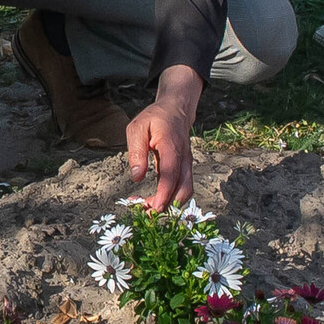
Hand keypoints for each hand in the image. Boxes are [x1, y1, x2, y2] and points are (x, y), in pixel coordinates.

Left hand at [120, 69, 202, 209]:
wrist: (176, 110)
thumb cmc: (154, 118)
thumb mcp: (137, 128)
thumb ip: (136, 151)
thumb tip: (136, 176)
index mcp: (171, 146)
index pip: (170, 174)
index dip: (164, 194)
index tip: (153, 208)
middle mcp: (183, 158)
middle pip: (183, 189)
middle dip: (167, 205)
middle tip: (145, 212)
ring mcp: (186, 164)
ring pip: (185, 191)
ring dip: (169, 204)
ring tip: (147, 208)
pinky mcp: (185, 169)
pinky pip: (182, 187)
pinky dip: (170, 197)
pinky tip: (154, 199)